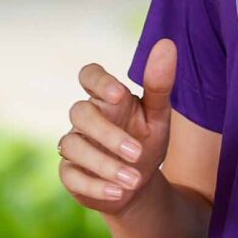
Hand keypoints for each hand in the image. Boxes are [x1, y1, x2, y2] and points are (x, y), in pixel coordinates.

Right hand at [61, 41, 176, 214]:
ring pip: (72, 146)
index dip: (99, 81)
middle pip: (79, 112)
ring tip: (134, 180)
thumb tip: (167, 44)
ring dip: (104, 164)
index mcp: (106, 99)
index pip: (89, 75)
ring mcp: (74, 145)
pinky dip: (94, 185)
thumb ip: (160, 84)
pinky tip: (117, 193)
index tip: (118, 93)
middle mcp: (86, 119)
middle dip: (107, 133)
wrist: (136, 185)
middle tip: (137, 152)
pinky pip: (71, 176)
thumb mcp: (158, 116)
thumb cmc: (145, 142)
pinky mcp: (70, 173)